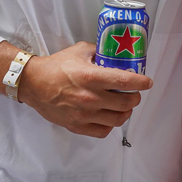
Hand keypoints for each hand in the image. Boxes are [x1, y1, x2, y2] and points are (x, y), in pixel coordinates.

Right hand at [18, 41, 152, 137]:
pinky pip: (103, 131)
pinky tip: (109, 116)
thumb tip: (115, 54)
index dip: (141, 82)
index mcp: (91, 77)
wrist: (34, 84)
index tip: (147, 82)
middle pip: (126, 103)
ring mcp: (84, 114)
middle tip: (135, 94)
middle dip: (135, 98)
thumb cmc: (56, 66)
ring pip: (118, 119)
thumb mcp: (80, 50)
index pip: (125, 82)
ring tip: (124, 106)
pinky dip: (110, 124)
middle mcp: (90, 97)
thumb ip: (99, 52)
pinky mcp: (77, 126)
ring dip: (126, 112)